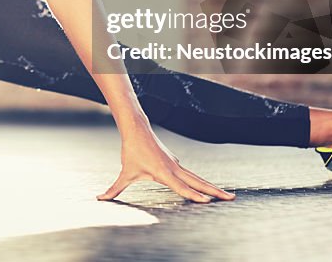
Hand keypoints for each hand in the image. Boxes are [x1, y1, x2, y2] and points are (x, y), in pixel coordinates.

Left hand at [97, 126, 234, 202]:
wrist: (138, 129)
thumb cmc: (132, 152)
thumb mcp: (125, 173)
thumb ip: (115, 189)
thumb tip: (100, 198)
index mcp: (163, 173)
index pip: (181, 187)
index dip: (193, 195)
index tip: (207, 201)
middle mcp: (174, 169)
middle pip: (198, 182)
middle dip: (215, 191)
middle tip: (231, 198)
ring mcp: (177, 165)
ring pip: (198, 178)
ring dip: (212, 187)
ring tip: (228, 196)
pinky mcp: (176, 163)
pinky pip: (193, 175)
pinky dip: (203, 182)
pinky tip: (210, 189)